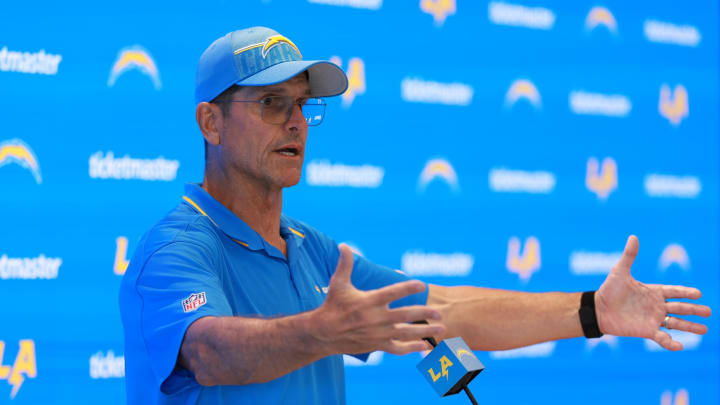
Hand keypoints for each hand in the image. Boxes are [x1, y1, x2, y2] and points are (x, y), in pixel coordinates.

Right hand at [309, 244, 444, 355]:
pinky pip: (398, 348)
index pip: (393, 292)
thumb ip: (345, 264)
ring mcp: (378, 333)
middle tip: (439, 311)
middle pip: (406, 315)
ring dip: (425, 330)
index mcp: (369, 301)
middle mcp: (376, 318)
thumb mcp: (338, 283)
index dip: (408, 288)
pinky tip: (425, 345)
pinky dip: (412, 347)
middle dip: (425, 312)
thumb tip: (344, 244)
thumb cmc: (332, 306)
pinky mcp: (377, 345)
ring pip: (406, 333)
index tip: (422, 285)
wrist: (323, 333)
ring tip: (441, 327)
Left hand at [595, 235, 710, 350]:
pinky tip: (680, 346)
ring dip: (690, 327)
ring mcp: (653, 319)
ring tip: (705, 330)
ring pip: (676, 323)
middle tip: (709, 312)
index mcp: (653, 292)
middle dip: (694, 310)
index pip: (674, 292)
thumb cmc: (609, 290)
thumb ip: (629, 256)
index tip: (699, 293)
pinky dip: (671, 343)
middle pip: (680, 308)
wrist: (598, 309)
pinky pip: (662, 338)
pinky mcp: (646, 331)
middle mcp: (656, 306)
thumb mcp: (619, 271)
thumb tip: (633, 237)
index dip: (686, 292)